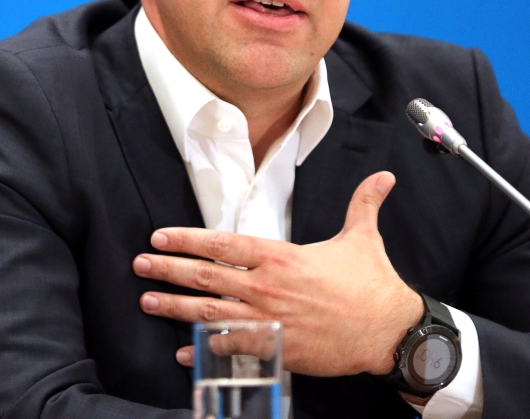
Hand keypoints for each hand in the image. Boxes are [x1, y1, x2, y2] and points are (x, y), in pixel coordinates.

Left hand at [131, 171, 424, 376]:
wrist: (388, 330)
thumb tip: (384, 178)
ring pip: (210, 313)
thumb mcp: (363, 237)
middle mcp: (268, 286)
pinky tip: (183, 351)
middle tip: (140, 266)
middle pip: (206, 276)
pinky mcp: (277, 349)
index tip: (160, 237)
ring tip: (148, 302)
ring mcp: (269, 320)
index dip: (188, 239)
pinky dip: (205, 350)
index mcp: (280, 256)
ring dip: (176, 308)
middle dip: (168, 270)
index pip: (223, 244)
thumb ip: (363, 204)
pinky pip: (231, 349)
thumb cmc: (373, 285)